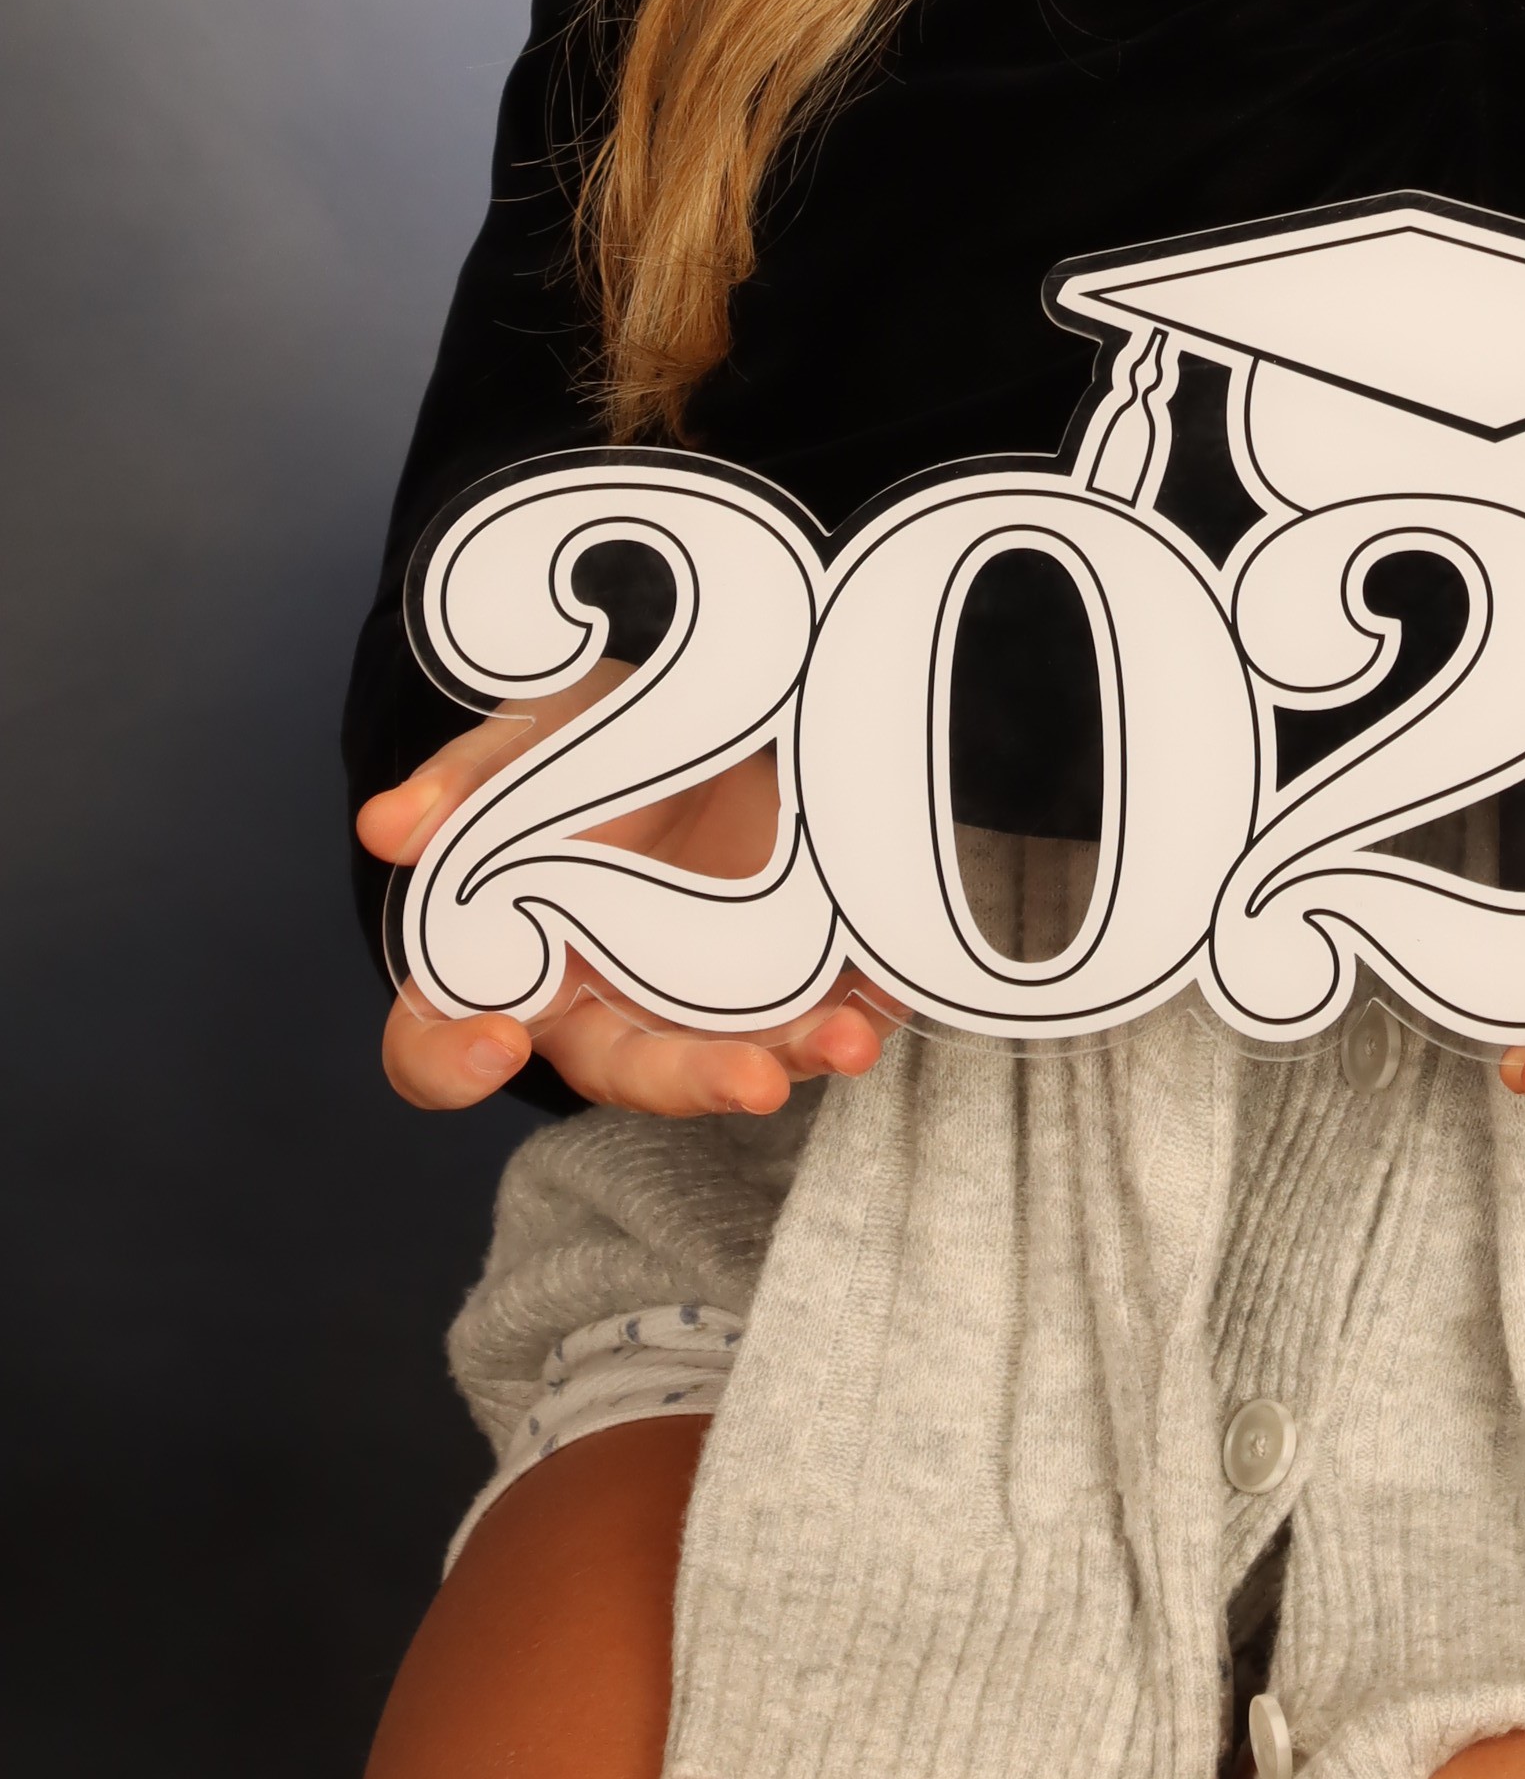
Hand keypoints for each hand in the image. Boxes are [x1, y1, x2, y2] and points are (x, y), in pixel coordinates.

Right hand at [356, 676, 887, 1121]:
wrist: (708, 696)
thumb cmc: (587, 737)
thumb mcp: (527, 737)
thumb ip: (462, 782)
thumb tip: (385, 828)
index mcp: (499, 958)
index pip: (436, 1046)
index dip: (453, 1062)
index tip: (497, 1043)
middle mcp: (592, 1000)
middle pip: (620, 1071)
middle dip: (685, 1082)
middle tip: (746, 1082)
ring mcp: (689, 997)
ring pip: (728, 1056)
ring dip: (788, 1058)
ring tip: (844, 1045)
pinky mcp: (777, 975)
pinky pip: (811, 1013)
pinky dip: (850, 1014)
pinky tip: (885, 1005)